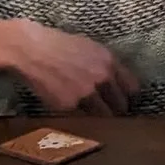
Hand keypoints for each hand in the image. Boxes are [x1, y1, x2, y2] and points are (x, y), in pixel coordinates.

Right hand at [0, 18, 140, 114]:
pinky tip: (77, 114)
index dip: (129, 97)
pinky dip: (82, 118)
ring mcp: (86, 94)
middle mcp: (102, 78)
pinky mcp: (69, 106)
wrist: (31, 51)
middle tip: (111, 114)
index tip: (126, 101)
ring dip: (101, 118)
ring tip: (96, 118)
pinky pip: (83, 118)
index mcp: (109, 62)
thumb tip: (118, 80)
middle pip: (121, 106)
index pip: (132, 88)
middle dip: (117, 110)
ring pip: (104, 116)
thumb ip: (106, 64)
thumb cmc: (59, 46)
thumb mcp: (90, 47)